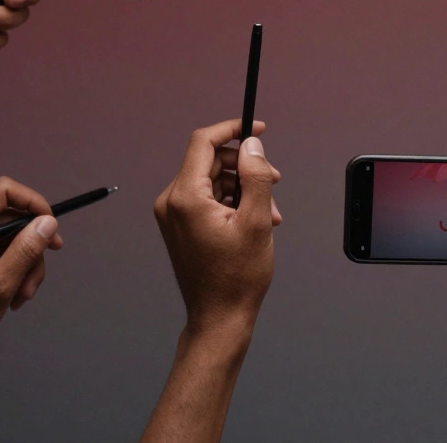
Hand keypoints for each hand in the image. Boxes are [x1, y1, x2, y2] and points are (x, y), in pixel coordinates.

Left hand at [0, 177, 64, 365]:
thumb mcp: (0, 284)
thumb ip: (26, 249)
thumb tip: (48, 222)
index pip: (5, 191)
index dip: (34, 204)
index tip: (51, 230)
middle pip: (11, 219)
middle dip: (30, 249)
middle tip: (35, 280)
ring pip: (8, 239)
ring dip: (23, 266)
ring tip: (20, 297)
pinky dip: (10, 271)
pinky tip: (10, 297)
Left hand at [154, 120, 281, 334]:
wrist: (219, 317)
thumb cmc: (236, 277)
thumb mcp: (257, 221)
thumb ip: (255, 176)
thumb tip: (252, 145)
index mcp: (185, 197)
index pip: (204, 142)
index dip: (233, 129)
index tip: (258, 129)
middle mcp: (172, 202)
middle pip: (211, 161)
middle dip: (246, 167)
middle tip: (274, 181)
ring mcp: (174, 215)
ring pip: (213, 181)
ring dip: (244, 189)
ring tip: (268, 214)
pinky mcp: (180, 225)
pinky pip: (208, 198)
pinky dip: (233, 202)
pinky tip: (254, 221)